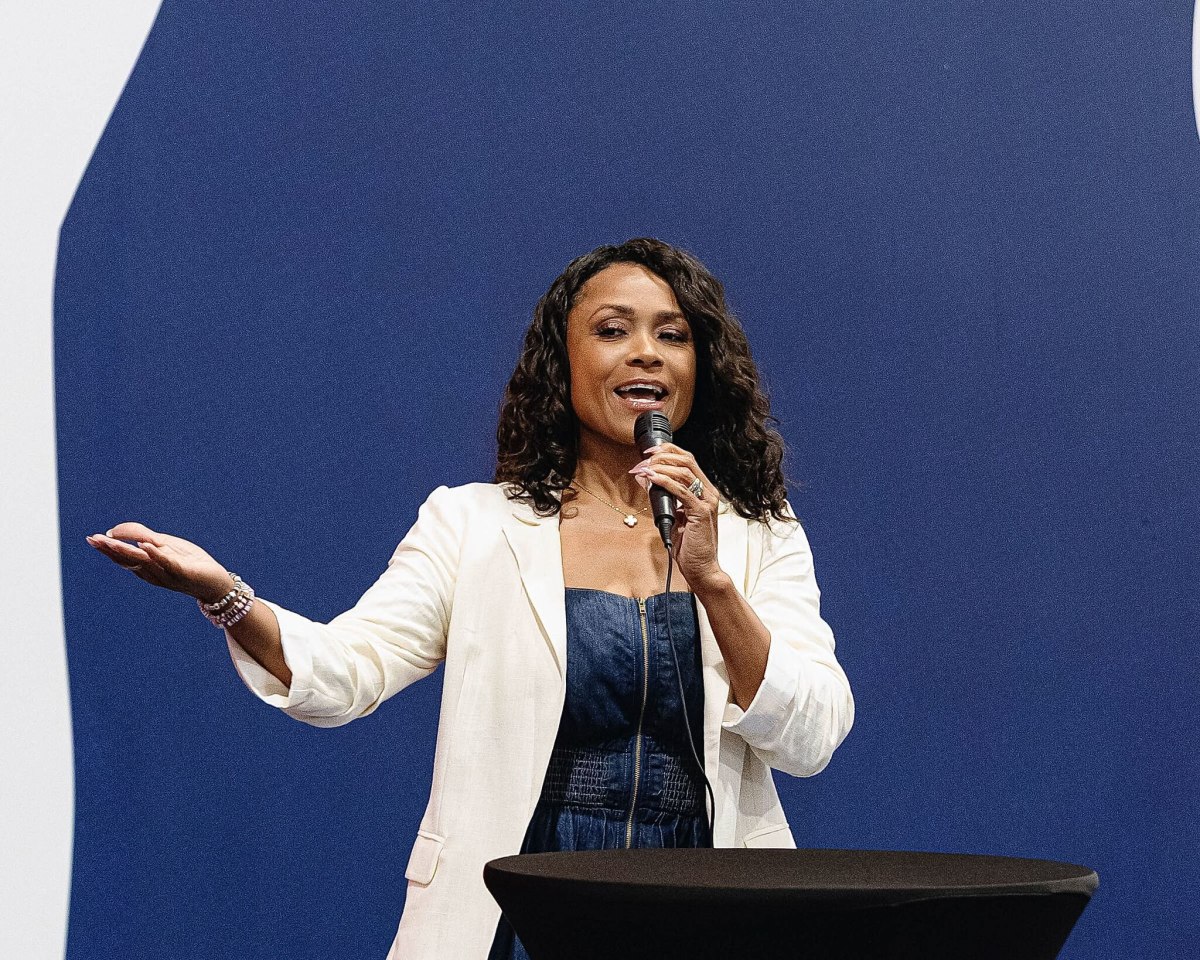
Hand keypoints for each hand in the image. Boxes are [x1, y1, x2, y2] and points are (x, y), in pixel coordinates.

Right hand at [86, 523, 233, 601]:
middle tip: (93, 540)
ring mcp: (167, 574)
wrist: (215, 582)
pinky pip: (168, 563)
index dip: (107, 549)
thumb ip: (143, 535)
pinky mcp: (183, 573)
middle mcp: (153, 573)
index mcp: (147, 566)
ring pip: (144, 562)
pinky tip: (146, 546)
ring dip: (127, 551)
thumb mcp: (164, 544)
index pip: (123, 557)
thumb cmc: (189, 562)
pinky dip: (157, 555)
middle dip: (111, 550)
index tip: (91, 538)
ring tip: (111, 540)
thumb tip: (116, 529)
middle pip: (128, 560)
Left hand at [631, 442, 724, 590]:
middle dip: (663, 455)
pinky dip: (665, 482)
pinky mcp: (701, 512)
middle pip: (687, 460)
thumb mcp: (672, 516)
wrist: (702, 569)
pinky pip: (681, 491)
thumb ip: (662, 498)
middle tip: (644, 460)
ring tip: (645, 469)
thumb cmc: (689, 546)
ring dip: (661, 467)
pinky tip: (652, 479)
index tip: (649, 453)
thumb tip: (645, 479)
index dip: (669, 451)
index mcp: (704, 491)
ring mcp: (707, 502)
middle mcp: (708, 493)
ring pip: (684, 471)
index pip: (688, 461)